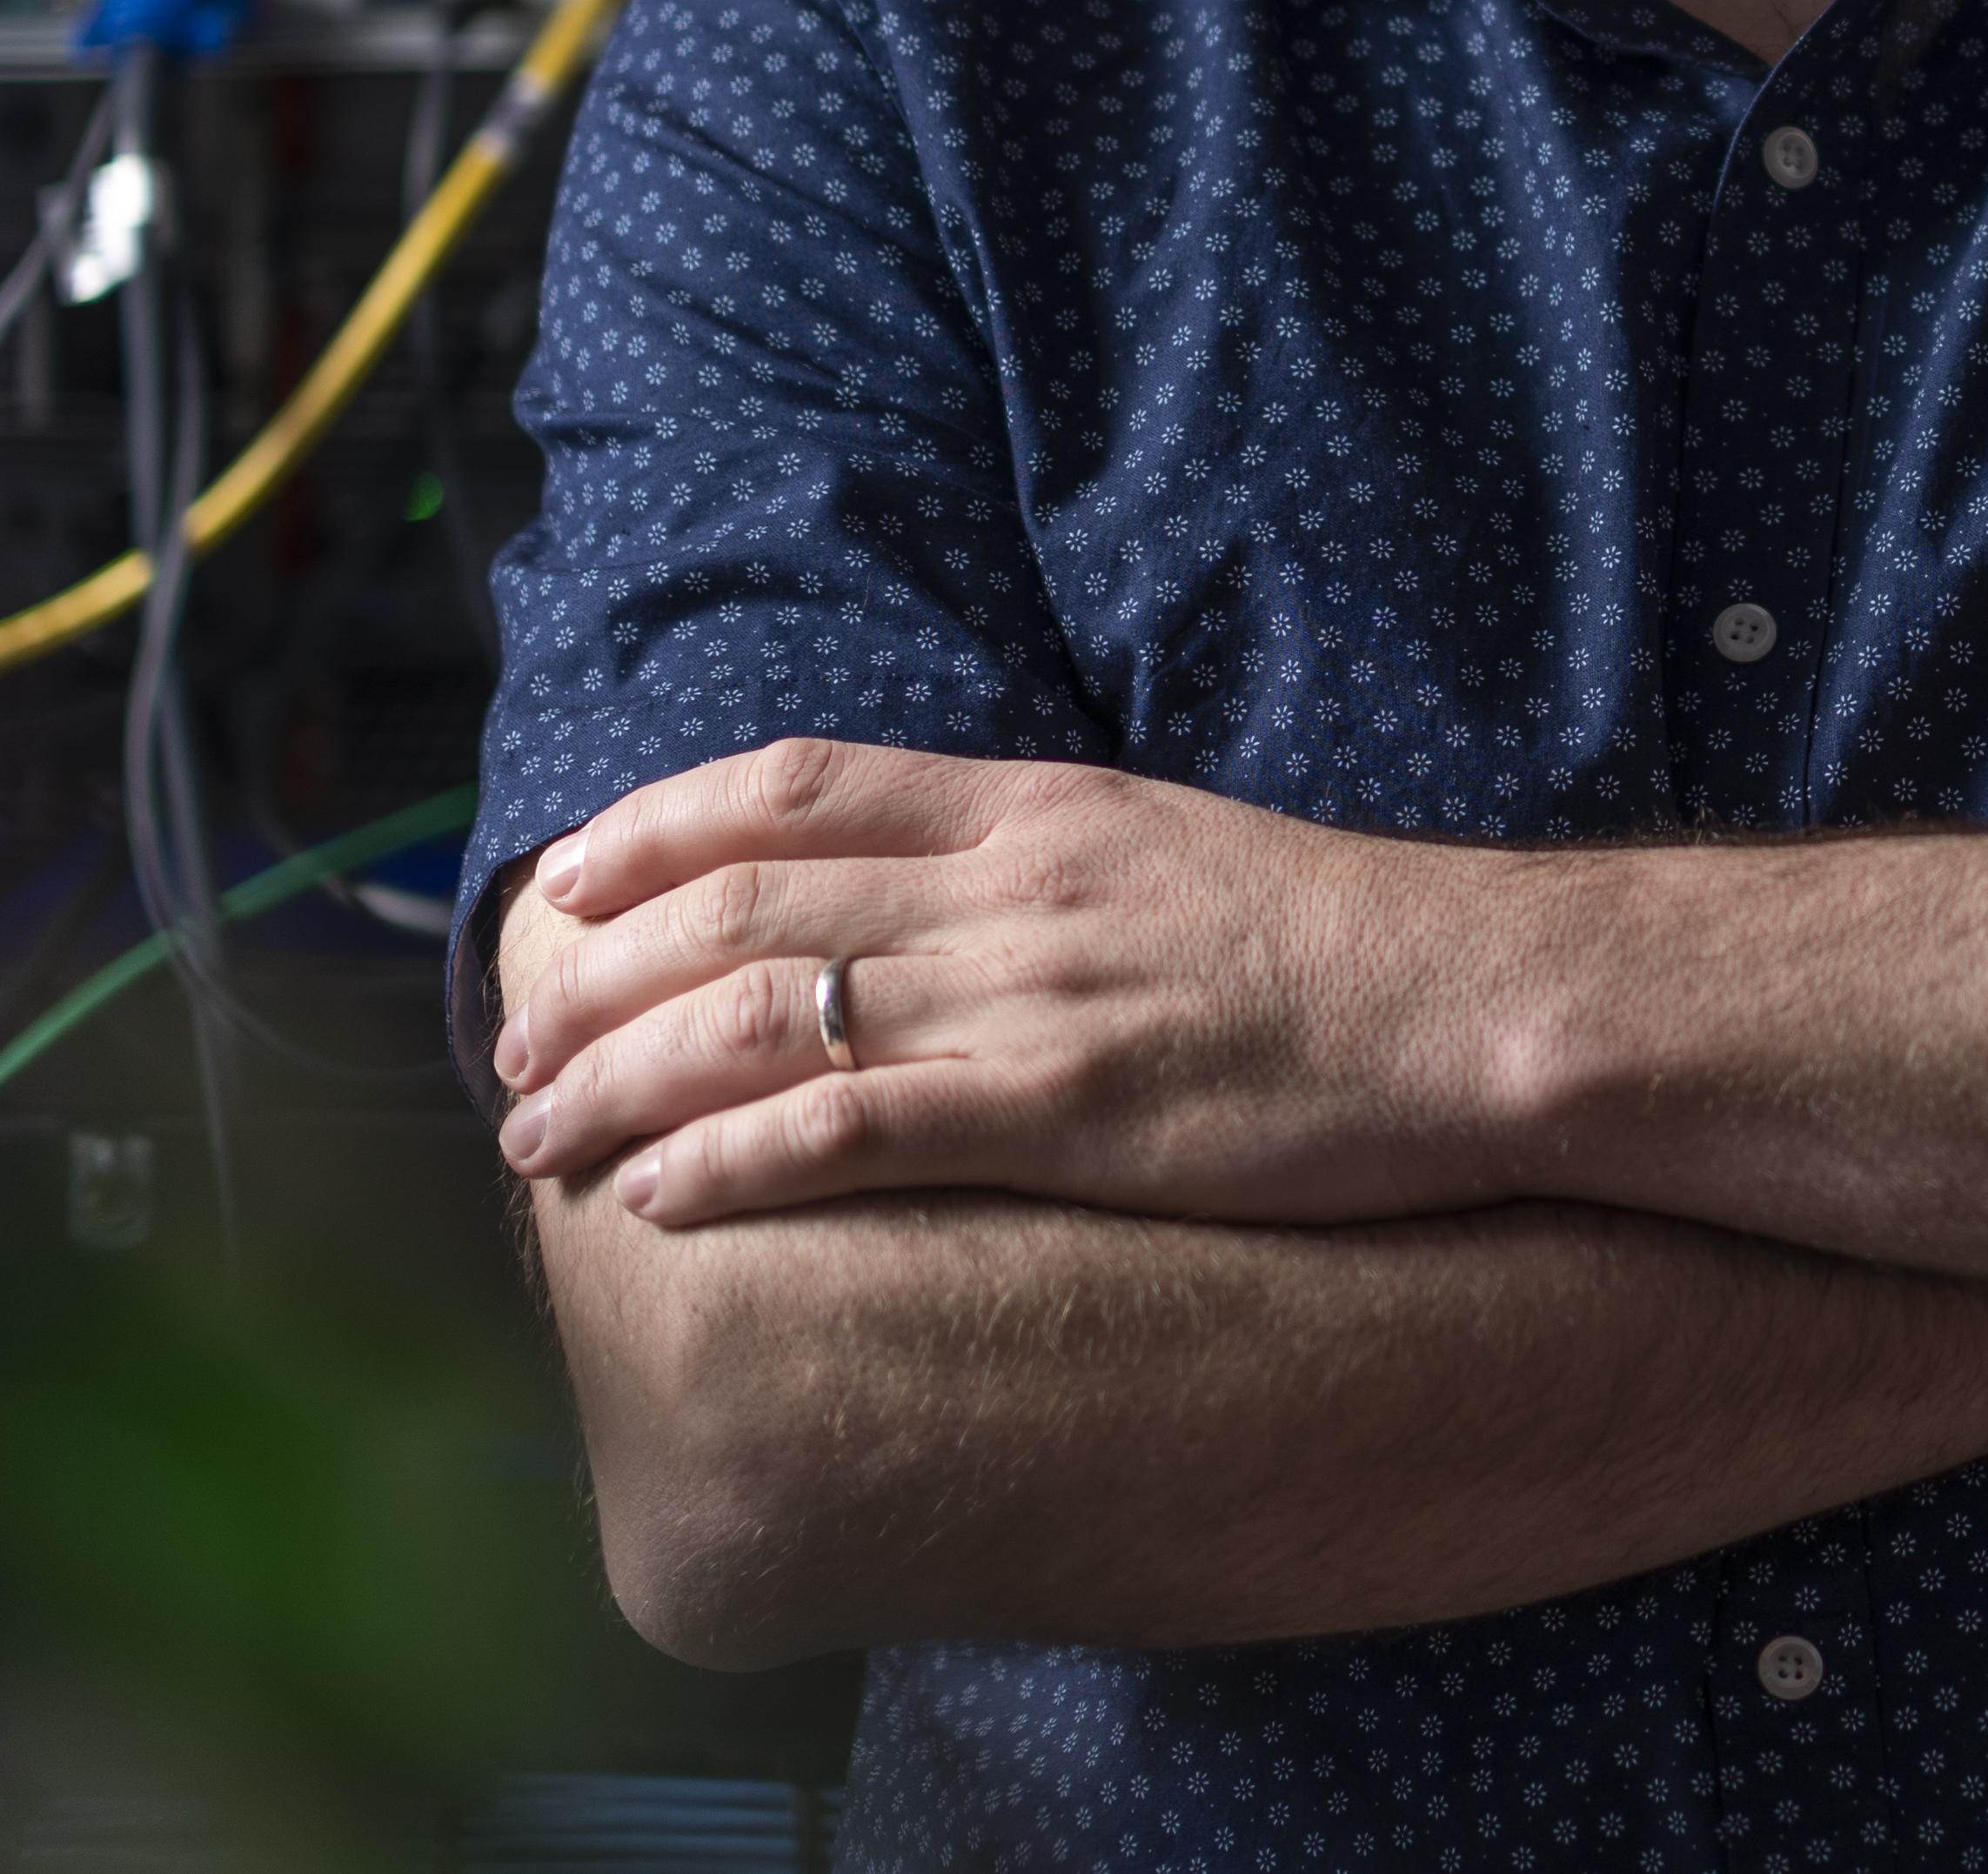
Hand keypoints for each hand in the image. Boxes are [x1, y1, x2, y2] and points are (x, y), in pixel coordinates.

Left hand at [492, 742, 1508, 1234]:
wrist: (1477, 1003)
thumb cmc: (1344, 945)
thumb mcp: (1172, 852)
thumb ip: (1046, 863)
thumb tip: (934, 898)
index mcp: (1040, 807)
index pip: (799, 786)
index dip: (656, 826)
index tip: (564, 879)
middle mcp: (1013, 886)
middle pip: (744, 904)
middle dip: (596, 978)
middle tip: (510, 1043)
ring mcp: (1034, 998)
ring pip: (765, 1019)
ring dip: (620, 1082)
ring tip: (534, 1140)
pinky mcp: (1066, 1113)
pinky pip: (854, 1133)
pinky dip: (731, 1162)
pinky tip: (654, 1200)